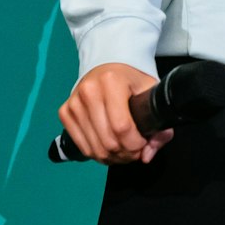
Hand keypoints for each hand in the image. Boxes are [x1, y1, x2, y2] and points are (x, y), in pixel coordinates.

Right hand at [57, 63, 171, 165]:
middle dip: (126, 153)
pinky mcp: (65, 112)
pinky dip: (97, 154)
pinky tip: (108, 147)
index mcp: (112, 82)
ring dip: (112, 157)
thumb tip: (147, 155)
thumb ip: (159, 127)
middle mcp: (89, 91)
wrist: (108, 68)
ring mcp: (74, 102)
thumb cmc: (130, 81)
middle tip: (135, 150)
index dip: (135, 144)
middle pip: (108, 141)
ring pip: (94, 148)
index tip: (143, 143)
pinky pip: (82, 146)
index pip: (122, 127)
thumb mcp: (151, 95)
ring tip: (123, 150)